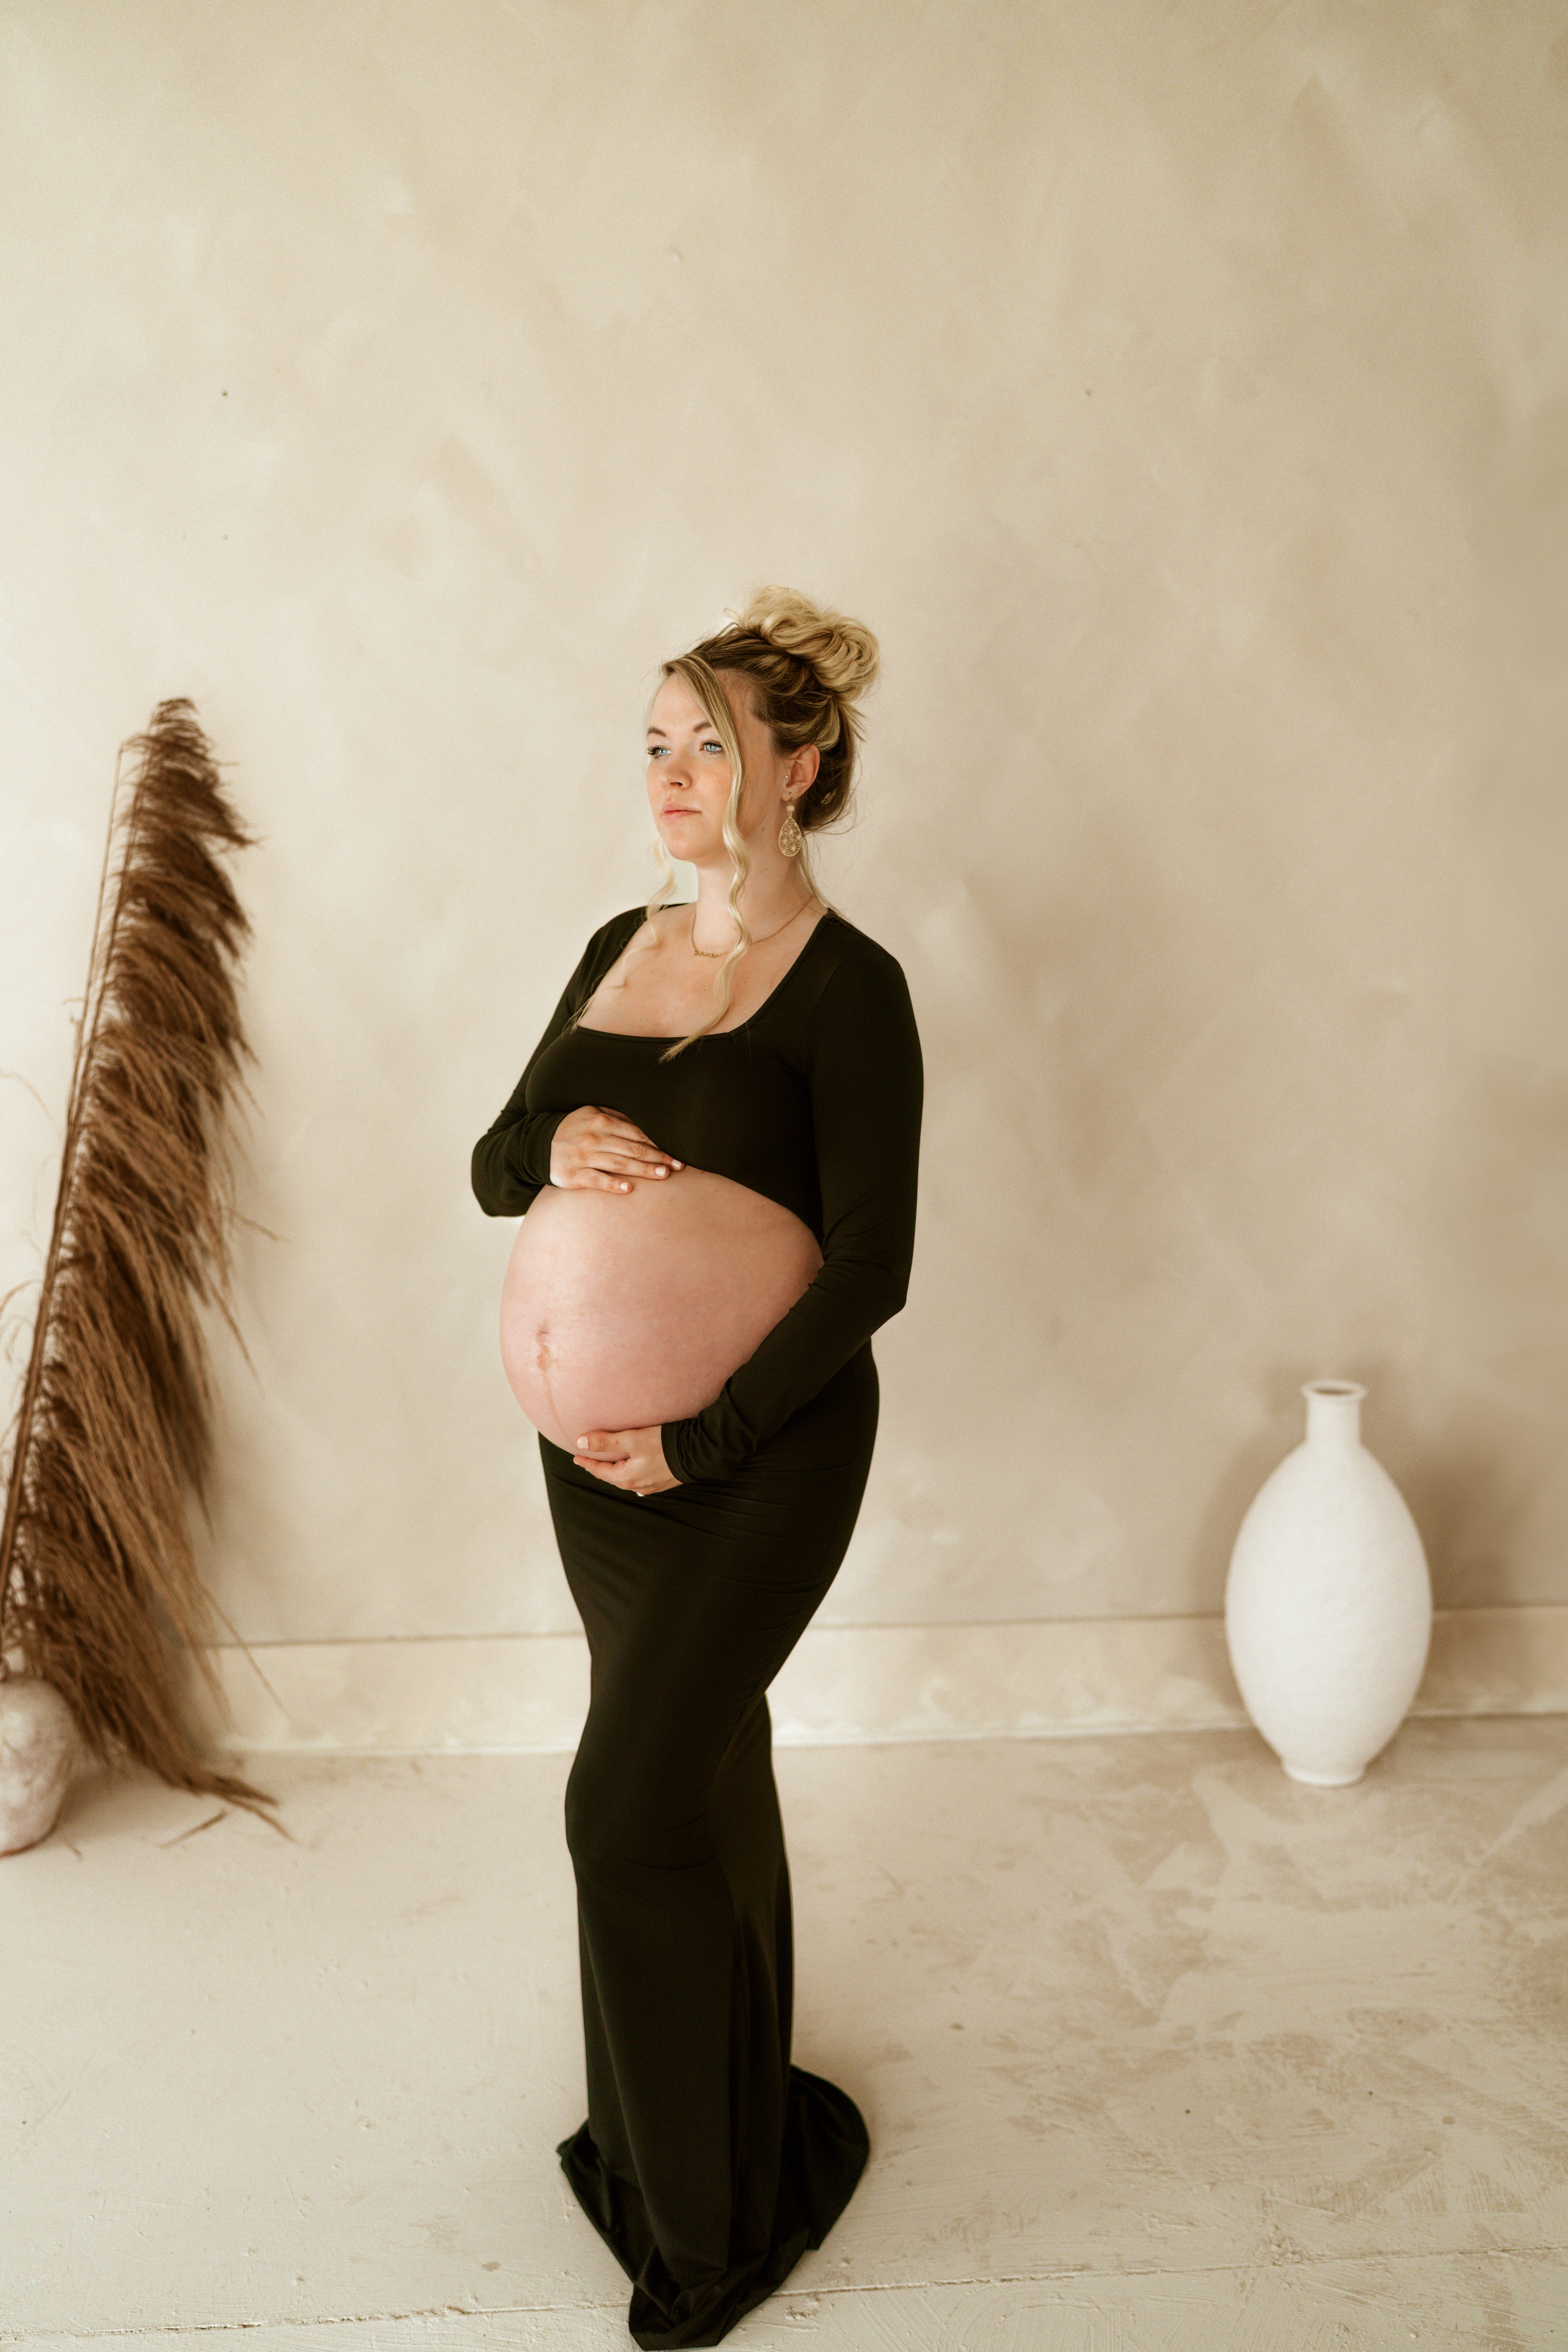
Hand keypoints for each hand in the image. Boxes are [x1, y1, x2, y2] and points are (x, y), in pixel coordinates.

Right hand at [550, 1105, 683, 1192]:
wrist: (539, 1144)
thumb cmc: (574, 1130)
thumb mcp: (592, 1115)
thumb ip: (617, 1116)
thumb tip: (647, 1121)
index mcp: (601, 1121)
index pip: (637, 1133)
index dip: (659, 1143)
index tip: (678, 1152)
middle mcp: (593, 1137)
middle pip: (632, 1148)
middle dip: (658, 1157)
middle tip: (679, 1166)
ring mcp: (583, 1156)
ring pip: (618, 1163)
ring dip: (643, 1170)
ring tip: (663, 1175)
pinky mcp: (573, 1174)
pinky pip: (596, 1179)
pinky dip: (612, 1184)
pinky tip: (628, 1189)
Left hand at [573, 1426, 679, 1495]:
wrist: (696, 1452)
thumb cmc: (664, 1444)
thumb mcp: (632, 1439)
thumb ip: (606, 1442)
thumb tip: (581, 1442)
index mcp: (626, 1478)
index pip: (599, 1471)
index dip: (587, 1463)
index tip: (576, 1456)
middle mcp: (637, 1485)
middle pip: (612, 1476)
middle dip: (600, 1468)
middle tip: (590, 1458)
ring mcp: (651, 1485)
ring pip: (626, 1477)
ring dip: (616, 1469)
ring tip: (610, 1461)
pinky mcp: (662, 1481)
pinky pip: (639, 1477)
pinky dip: (630, 1470)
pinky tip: (633, 1464)